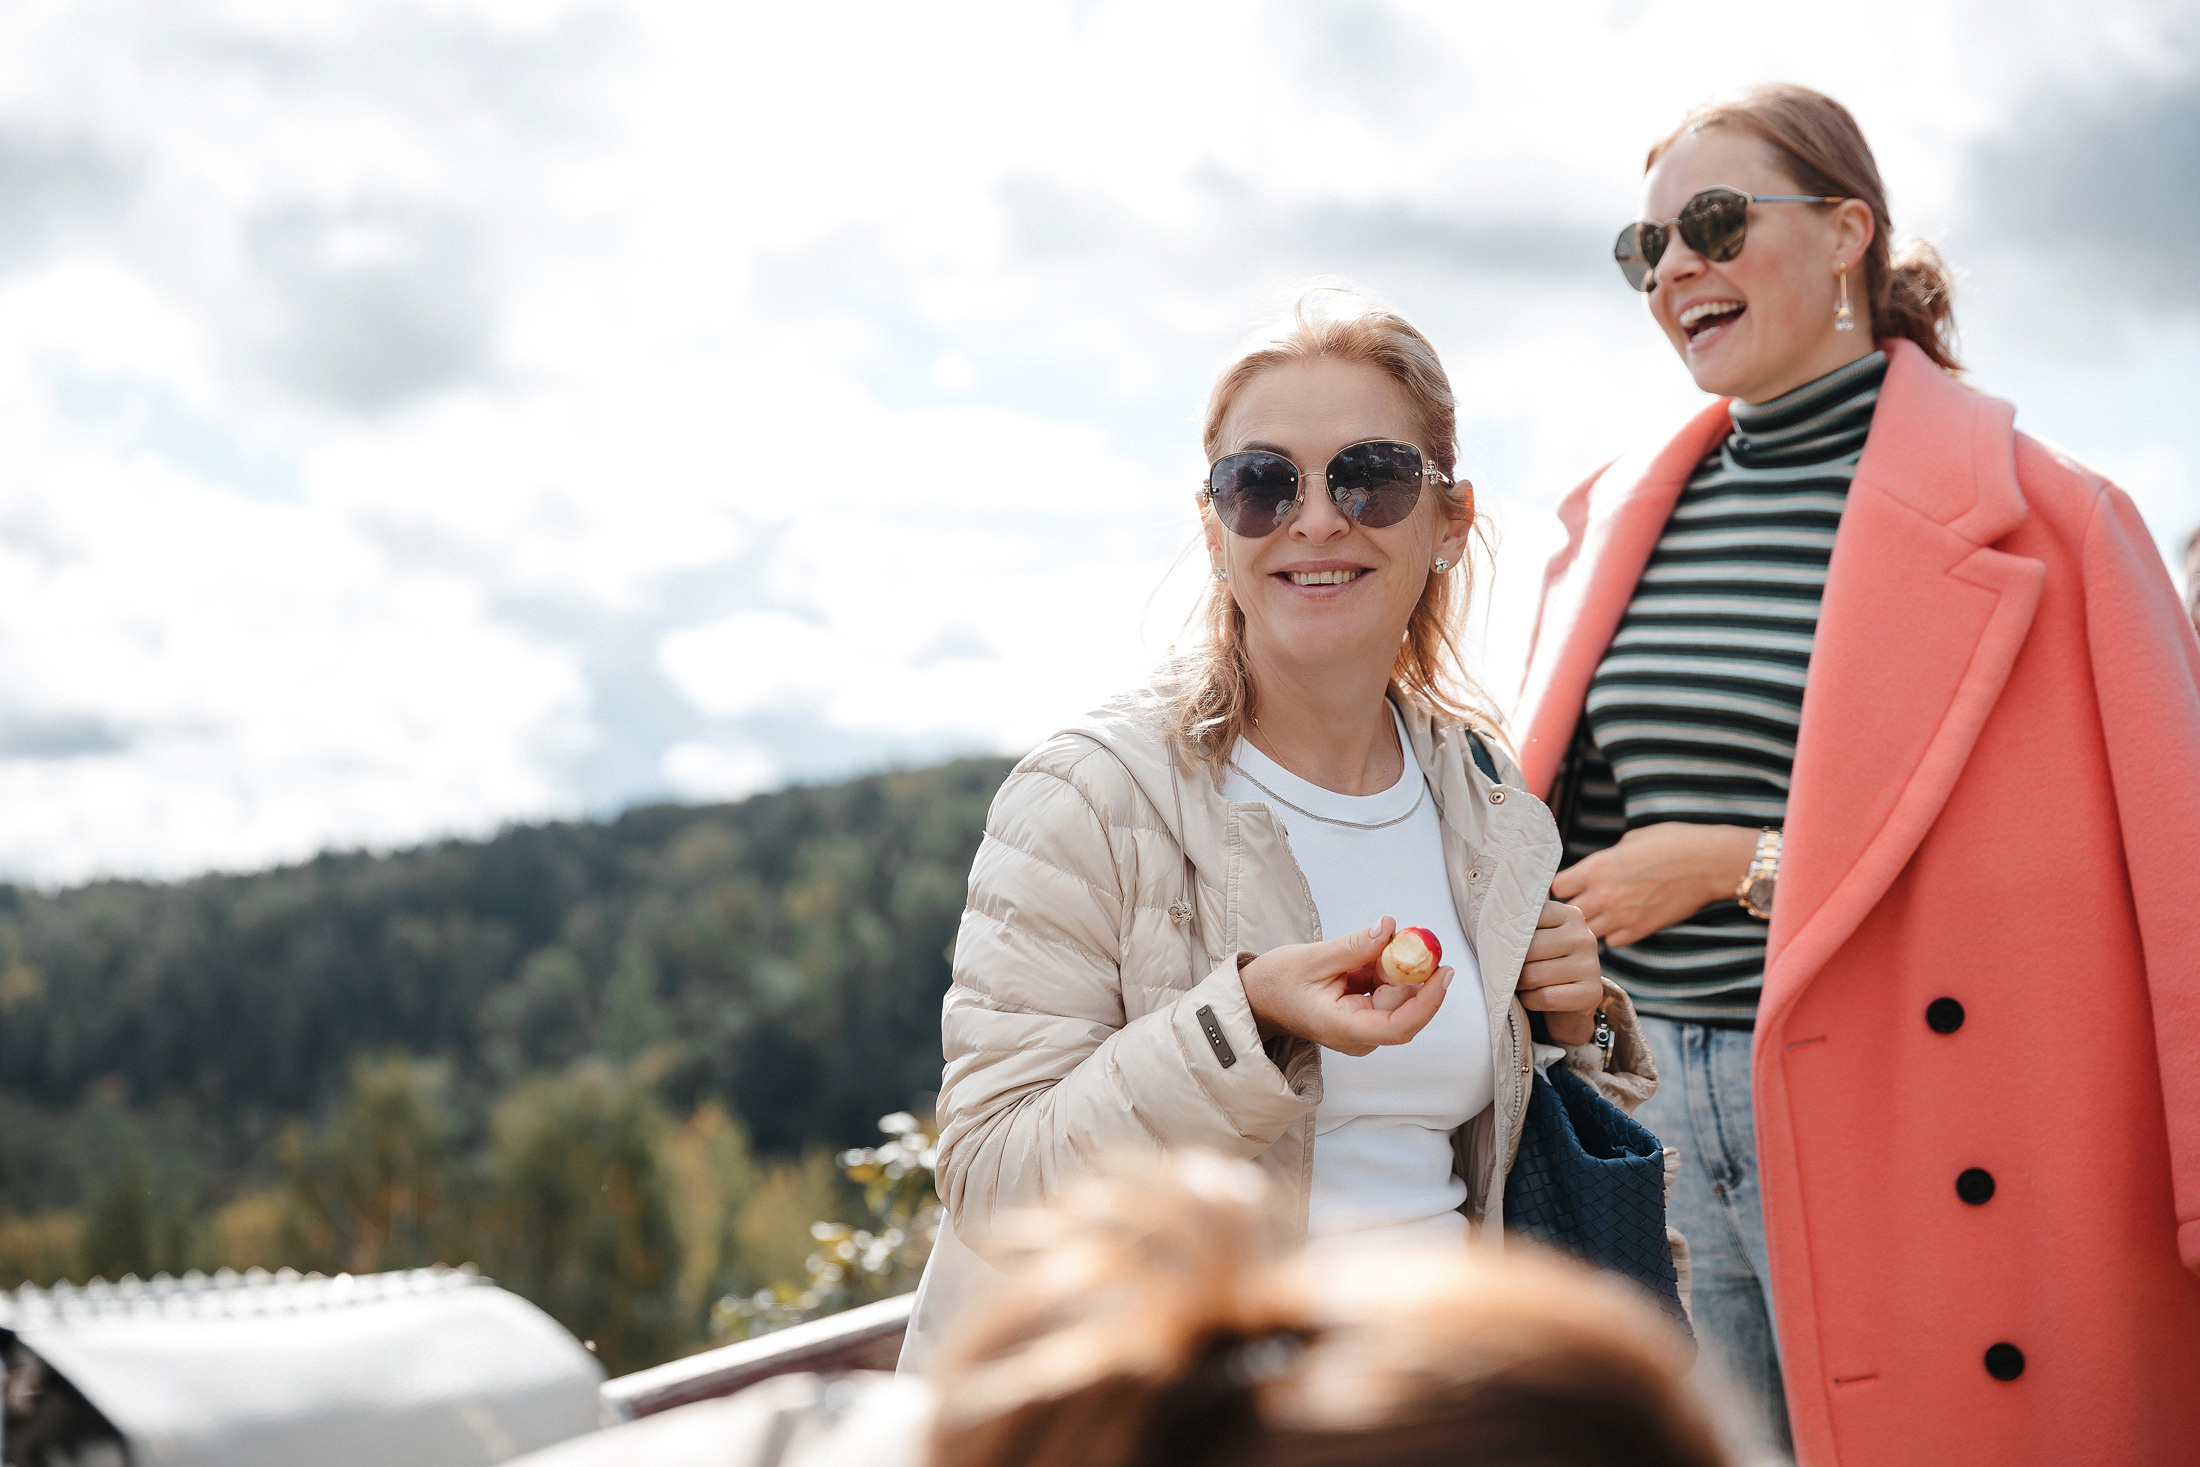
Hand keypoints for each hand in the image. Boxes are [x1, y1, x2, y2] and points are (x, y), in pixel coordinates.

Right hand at [1238, 917, 1451, 1056]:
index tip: (1443, 972)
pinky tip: (1368, 955)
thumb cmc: (1277, 984)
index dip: (1428, 1001)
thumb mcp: (1312, 958)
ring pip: (1398, 995)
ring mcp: (1364, 1028)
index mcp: (1343, 1028)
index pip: (1399, 1026)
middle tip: (1409, 934)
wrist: (1259, 998)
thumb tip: (1390, 928)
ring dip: (1394, 966)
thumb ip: (1355, 946)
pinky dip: (1385, 968)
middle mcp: (1359, 1035)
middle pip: (1403, 1005)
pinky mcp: (1366, 1016)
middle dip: (1411, 969)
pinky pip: (1387, 990)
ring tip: (1370, 945)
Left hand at [1518, 900, 1602, 1045]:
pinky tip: (1535, 997)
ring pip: (1533, 975)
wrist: (1568, 1003)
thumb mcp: (1535, 938)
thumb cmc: (1542, 963)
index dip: (1508, 936)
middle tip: (1512, 971)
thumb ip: (1520, 926)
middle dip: (1512, 965)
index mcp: (1569, 915)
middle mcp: (1584, 937)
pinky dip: (1531, 1001)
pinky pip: (1545, 997)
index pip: (1527, 918)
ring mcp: (1591, 966)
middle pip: (1528, 948)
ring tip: (1525, 984)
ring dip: (1520, 985)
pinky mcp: (1591, 993)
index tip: (1505, 944)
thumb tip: (1491, 924)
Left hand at [1549, 822, 1757, 948]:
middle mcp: (1603, 895)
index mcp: (1596, 867)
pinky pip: (1612, 941)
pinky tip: (1623, 920)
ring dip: (1593, 921)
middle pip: (1568, 912)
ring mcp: (1621, 916)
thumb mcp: (1630, 841)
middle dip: (1575, 905)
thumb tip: (1596, 871)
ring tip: (1606, 910)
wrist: (1709, 862)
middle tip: (1588, 898)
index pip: (1557, 887)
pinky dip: (1614, 934)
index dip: (1564, 885)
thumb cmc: (1672, 842)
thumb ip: (1606, 859)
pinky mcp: (1640, 930)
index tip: (1573, 883)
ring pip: (1588, 930)